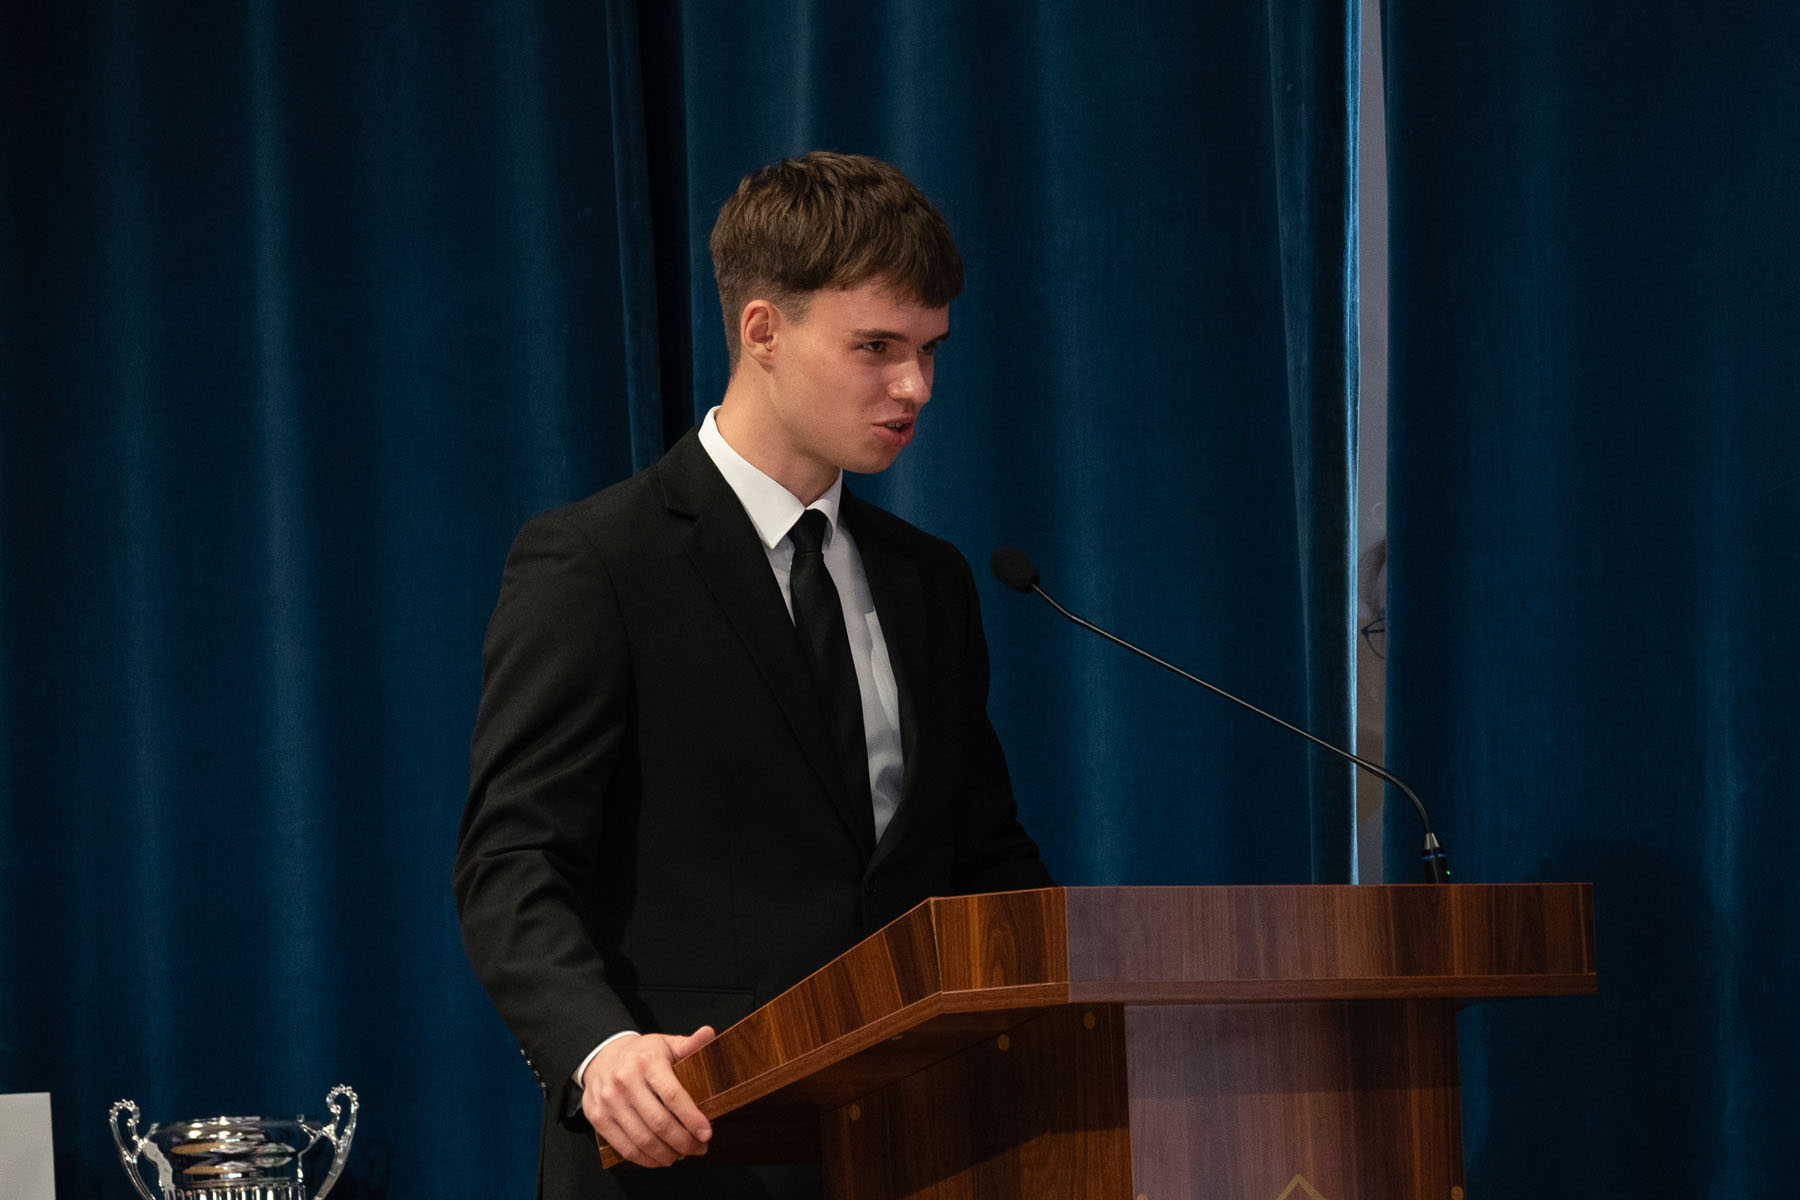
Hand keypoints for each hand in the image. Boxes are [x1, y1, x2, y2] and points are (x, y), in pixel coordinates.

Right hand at [580, 1026, 715, 1166]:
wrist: (601, 1056)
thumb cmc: (641, 1054)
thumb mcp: (665, 1043)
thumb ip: (689, 1044)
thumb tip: (709, 1033)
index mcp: (646, 1062)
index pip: (673, 1096)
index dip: (692, 1119)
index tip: (707, 1133)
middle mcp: (625, 1082)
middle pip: (659, 1123)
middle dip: (684, 1141)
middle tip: (700, 1148)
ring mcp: (609, 1102)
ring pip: (643, 1140)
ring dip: (667, 1154)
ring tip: (683, 1154)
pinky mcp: (598, 1119)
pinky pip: (625, 1148)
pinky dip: (646, 1159)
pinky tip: (661, 1158)